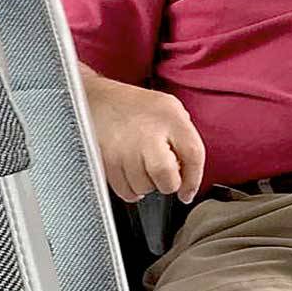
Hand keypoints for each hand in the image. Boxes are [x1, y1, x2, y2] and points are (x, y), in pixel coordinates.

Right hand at [79, 64, 205, 203]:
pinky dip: (131, 190)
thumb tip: (188, 169)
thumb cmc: (135, 105)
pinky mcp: (106, 160)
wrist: (97, 99)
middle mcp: (148, 132)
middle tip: (165, 176)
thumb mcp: (170, 108)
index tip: (188, 191)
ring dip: (148, 185)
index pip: (193, 154)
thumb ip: (184, 135)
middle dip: (168, 183)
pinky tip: (132, 175)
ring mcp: (124, 148)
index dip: (194, 179)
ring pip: (143, 187)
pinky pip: (124, 190)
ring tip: (144, 168)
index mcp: (170, 117)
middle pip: (166, 176)